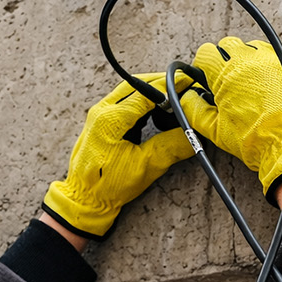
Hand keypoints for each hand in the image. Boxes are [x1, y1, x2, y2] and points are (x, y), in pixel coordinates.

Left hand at [43, 74, 197, 238]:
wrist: (85, 199)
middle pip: (137, 84)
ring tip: (174, 95)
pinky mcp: (100, 120)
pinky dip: (142, 99)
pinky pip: (123, 100)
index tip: (189, 82)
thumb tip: (196, 131)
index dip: (171, 86)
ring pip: (129, 90)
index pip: (147, 92)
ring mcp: (99, 114)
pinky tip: (157, 108)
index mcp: (111, 119)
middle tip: (184, 84)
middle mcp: (102, 110)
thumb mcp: (147, 167)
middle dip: (162, 82)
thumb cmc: (109, 186)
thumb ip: (172, 145)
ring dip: (152, 90)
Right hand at [181, 37, 281, 199]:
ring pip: (254, 48)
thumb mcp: (215, 130)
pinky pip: (278, 56)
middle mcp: (251, 59)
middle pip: (229, 45)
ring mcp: (276, 59)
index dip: (205, 66)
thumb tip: (187, 97)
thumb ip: (194, 108)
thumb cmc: (256, 143)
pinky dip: (272, 67)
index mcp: (227, 73)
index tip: (209, 78)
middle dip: (226, 61)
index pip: (206, 53)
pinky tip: (274, 88)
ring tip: (254, 86)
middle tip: (231, 84)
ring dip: (249, 62)